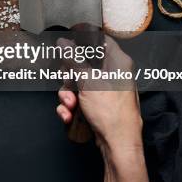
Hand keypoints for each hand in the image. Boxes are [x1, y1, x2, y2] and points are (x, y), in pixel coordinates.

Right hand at [55, 36, 142, 157]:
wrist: (118, 145)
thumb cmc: (112, 113)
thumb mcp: (88, 82)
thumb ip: (73, 60)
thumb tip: (64, 42)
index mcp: (118, 62)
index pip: (101, 40)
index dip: (84, 37)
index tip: (69, 37)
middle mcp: (114, 74)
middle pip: (83, 63)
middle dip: (69, 75)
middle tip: (67, 81)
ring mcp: (105, 90)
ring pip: (78, 82)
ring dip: (67, 94)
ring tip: (69, 105)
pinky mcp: (99, 105)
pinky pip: (79, 98)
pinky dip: (71, 106)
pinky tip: (69, 114)